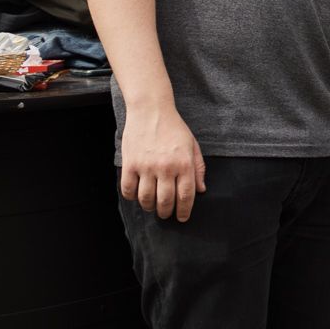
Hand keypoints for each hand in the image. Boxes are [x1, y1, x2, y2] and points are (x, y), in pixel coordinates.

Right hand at [119, 102, 206, 220]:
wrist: (151, 110)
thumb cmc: (174, 128)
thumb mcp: (192, 145)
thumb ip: (198, 168)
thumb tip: (201, 190)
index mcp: (184, 163)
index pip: (185, 196)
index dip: (184, 211)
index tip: (182, 218)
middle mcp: (166, 167)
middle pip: (165, 201)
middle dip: (166, 212)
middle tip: (166, 214)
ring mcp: (146, 166)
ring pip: (146, 199)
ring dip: (149, 207)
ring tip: (152, 206)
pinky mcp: (130, 164)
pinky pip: (128, 190)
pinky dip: (132, 197)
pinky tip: (137, 194)